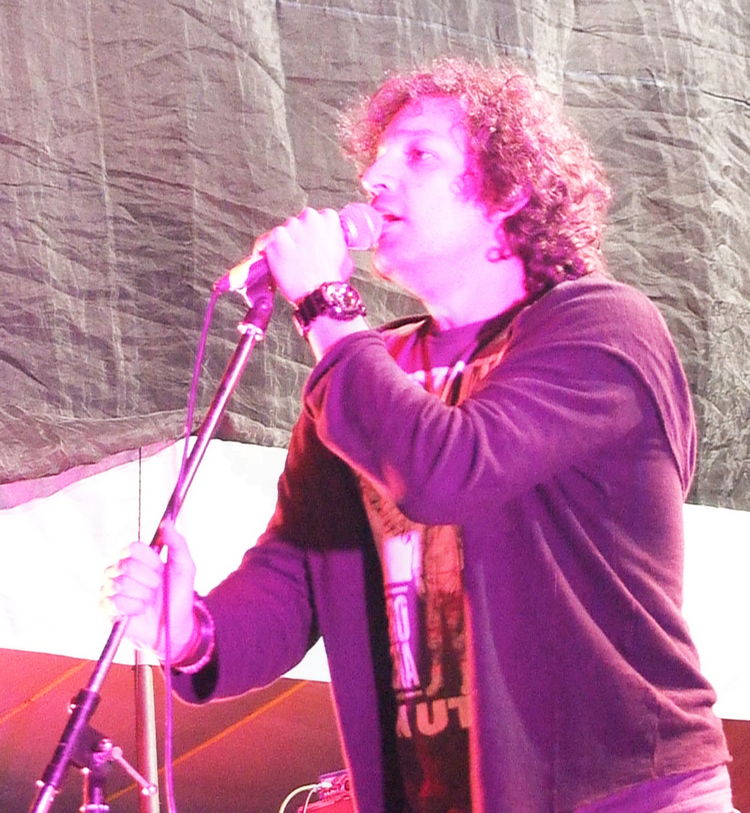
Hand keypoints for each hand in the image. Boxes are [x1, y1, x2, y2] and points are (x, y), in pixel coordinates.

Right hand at [101, 522, 196, 660]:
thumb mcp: (185, 567)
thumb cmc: (177, 596)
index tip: (160, 570)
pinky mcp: (105, 608)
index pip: (132, 548)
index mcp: (136, 558)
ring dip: (142, 596)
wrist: (174, 626)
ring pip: (119, 584)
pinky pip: (113, 602)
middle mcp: (119, 570)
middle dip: (148, 581)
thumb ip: (177, 543)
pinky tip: (138, 611)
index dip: (149, 561)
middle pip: (126, 566)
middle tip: (156, 589)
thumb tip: (167, 523)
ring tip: (148, 601)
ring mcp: (110, 588)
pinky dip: (132, 608)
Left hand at [259, 207, 353, 302]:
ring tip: (288, 262)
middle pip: (298, 223)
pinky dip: (266, 250)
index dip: (313, 232)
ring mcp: (290, 228)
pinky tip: (272, 261)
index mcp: (328, 218)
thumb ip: (335, 243)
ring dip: (283, 244)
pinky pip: (264, 242)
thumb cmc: (332, 279)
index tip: (312, 241)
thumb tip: (329, 245)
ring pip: (282, 232)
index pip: (317, 217)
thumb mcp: (344, 256)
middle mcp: (309, 217)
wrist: (320, 294)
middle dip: (298, 237)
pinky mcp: (274, 240)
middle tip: (300, 255)